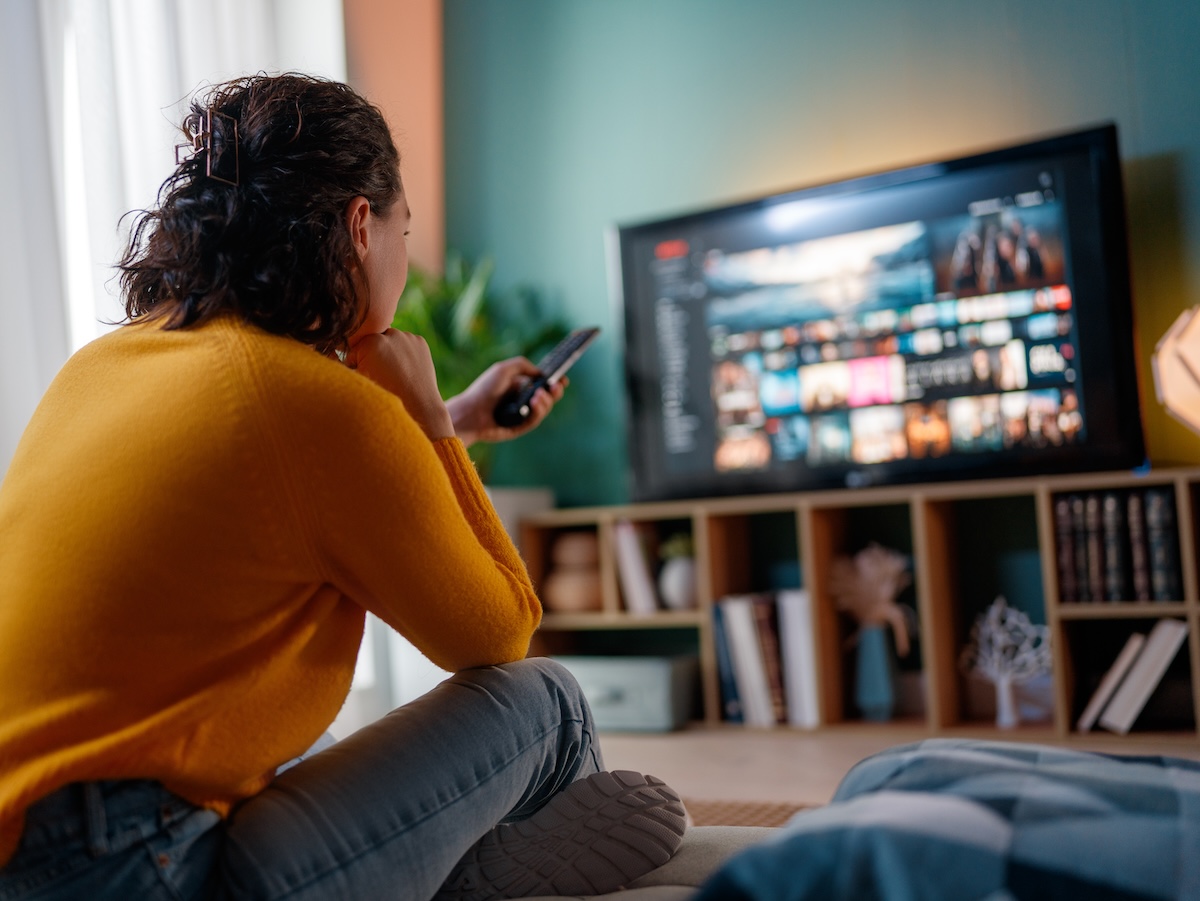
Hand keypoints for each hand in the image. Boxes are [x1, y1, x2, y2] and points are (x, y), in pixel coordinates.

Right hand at [345, 329, 454, 440]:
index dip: (357, 364)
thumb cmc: (383, 397)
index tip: (367, 377)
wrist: (417, 408)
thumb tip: (336, 356)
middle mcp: (392, 334)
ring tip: (395, 374)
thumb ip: (343, 366)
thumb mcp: (358, 381)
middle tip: (382, 376)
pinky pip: (406, 343)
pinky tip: (406, 370)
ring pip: (390, 341)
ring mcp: (408, 337)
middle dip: (373, 355)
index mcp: (372, 342)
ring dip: (389, 351)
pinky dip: (404, 353)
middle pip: (373, 341)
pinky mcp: (420, 342)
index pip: (355, 347)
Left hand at [446, 357, 566, 445]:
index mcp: (520, 387)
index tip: (562, 379)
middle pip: (547, 398)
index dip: (554, 382)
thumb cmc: (484, 389)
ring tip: (539, 395)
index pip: (542, 386)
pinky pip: (534, 421)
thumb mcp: (503, 369)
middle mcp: (523, 402)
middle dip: (555, 392)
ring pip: (543, 410)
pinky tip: (535, 402)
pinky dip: (538, 411)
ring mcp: (522, 416)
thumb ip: (523, 365)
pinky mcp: (519, 428)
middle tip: (556, 386)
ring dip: (546, 401)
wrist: (469, 412)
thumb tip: (541, 373)